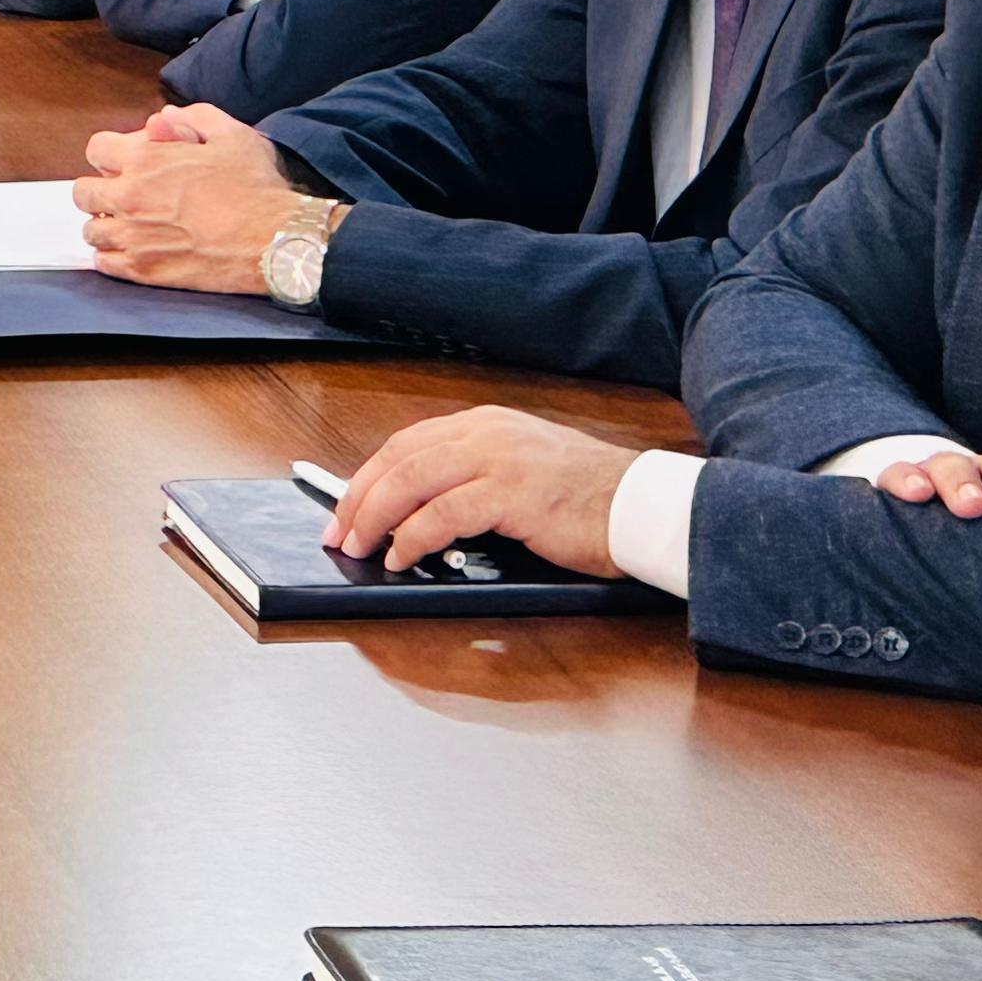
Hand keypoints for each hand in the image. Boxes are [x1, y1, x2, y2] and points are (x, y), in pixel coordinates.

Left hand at [72, 105, 310, 290]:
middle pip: (83, 192)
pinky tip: (134, 249)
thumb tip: (163, 118)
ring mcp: (133, 237)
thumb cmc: (256, 187)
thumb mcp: (231, 134)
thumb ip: (192, 118)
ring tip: (133, 225)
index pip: (96, 149)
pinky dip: (112, 256)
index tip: (127, 164)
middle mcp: (129, 197)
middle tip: (126, 195)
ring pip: (92, 230)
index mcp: (145, 160)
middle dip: (101, 190)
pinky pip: (103, 263)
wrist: (275, 240)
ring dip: (107, 225)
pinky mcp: (143, 270)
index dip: (112, 154)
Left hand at [325, 406, 635, 577]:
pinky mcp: (512, 494)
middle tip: (339, 532)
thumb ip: (474, 478)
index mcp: (484, 424)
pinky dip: (414, 536)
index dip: (368, 476)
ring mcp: (497, 459)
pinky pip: (444, 513)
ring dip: (375, 517)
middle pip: (398, 459)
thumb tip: (419, 512)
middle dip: (358, 497)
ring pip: (411, 480)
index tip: (344, 506)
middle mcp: (484, 433)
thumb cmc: (588, 498)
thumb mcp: (522, 470)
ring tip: (359, 547)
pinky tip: (402, 556)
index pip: (406, 444)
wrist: (643, 505)